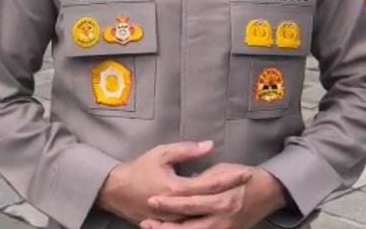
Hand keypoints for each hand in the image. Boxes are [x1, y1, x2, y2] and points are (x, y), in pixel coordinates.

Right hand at [96, 141, 251, 223]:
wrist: (116, 192)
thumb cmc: (139, 170)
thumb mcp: (161, 154)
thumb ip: (186, 150)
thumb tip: (209, 145)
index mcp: (177, 190)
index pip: (211, 185)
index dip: (230, 178)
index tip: (245, 172)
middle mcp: (179, 209)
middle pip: (213, 204)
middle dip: (232, 193)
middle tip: (248, 185)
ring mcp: (175, 220)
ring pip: (206, 219)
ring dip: (223, 208)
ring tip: (240, 198)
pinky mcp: (171, 225)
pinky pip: (194, 226)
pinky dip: (208, 218)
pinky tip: (219, 212)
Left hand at [140, 164, 287, 228]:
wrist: (268, 191)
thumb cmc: (242, 175)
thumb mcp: (221, 170)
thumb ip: (201, 179)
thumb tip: (182, 182)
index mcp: (221, 200)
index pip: (189, 204)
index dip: (169, 203)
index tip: (151, 200)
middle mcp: (222, 219)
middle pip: (188, 227)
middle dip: (165, 227)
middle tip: (146, 222)